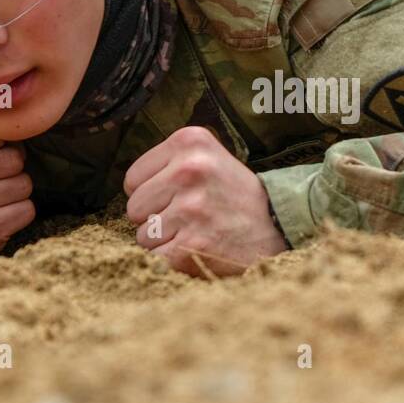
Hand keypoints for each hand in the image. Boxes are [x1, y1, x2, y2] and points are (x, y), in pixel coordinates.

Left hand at [123, 125, 288, 276]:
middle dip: (155, 218)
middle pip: (134, 208)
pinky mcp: (192, 244)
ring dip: (165, 241)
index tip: (179, 196)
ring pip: (143, 237)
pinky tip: (197, 249)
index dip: (151, 193)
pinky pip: (156, 258)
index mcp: (189, 141)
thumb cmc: (234, 194)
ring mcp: (191, 208)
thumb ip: (168, 161)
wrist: (278, 225)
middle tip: (190, 217)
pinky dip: (172, 260)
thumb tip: (125, 188)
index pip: (132, 179)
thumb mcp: (207, 156)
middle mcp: (189, 170)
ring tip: (197, 231)